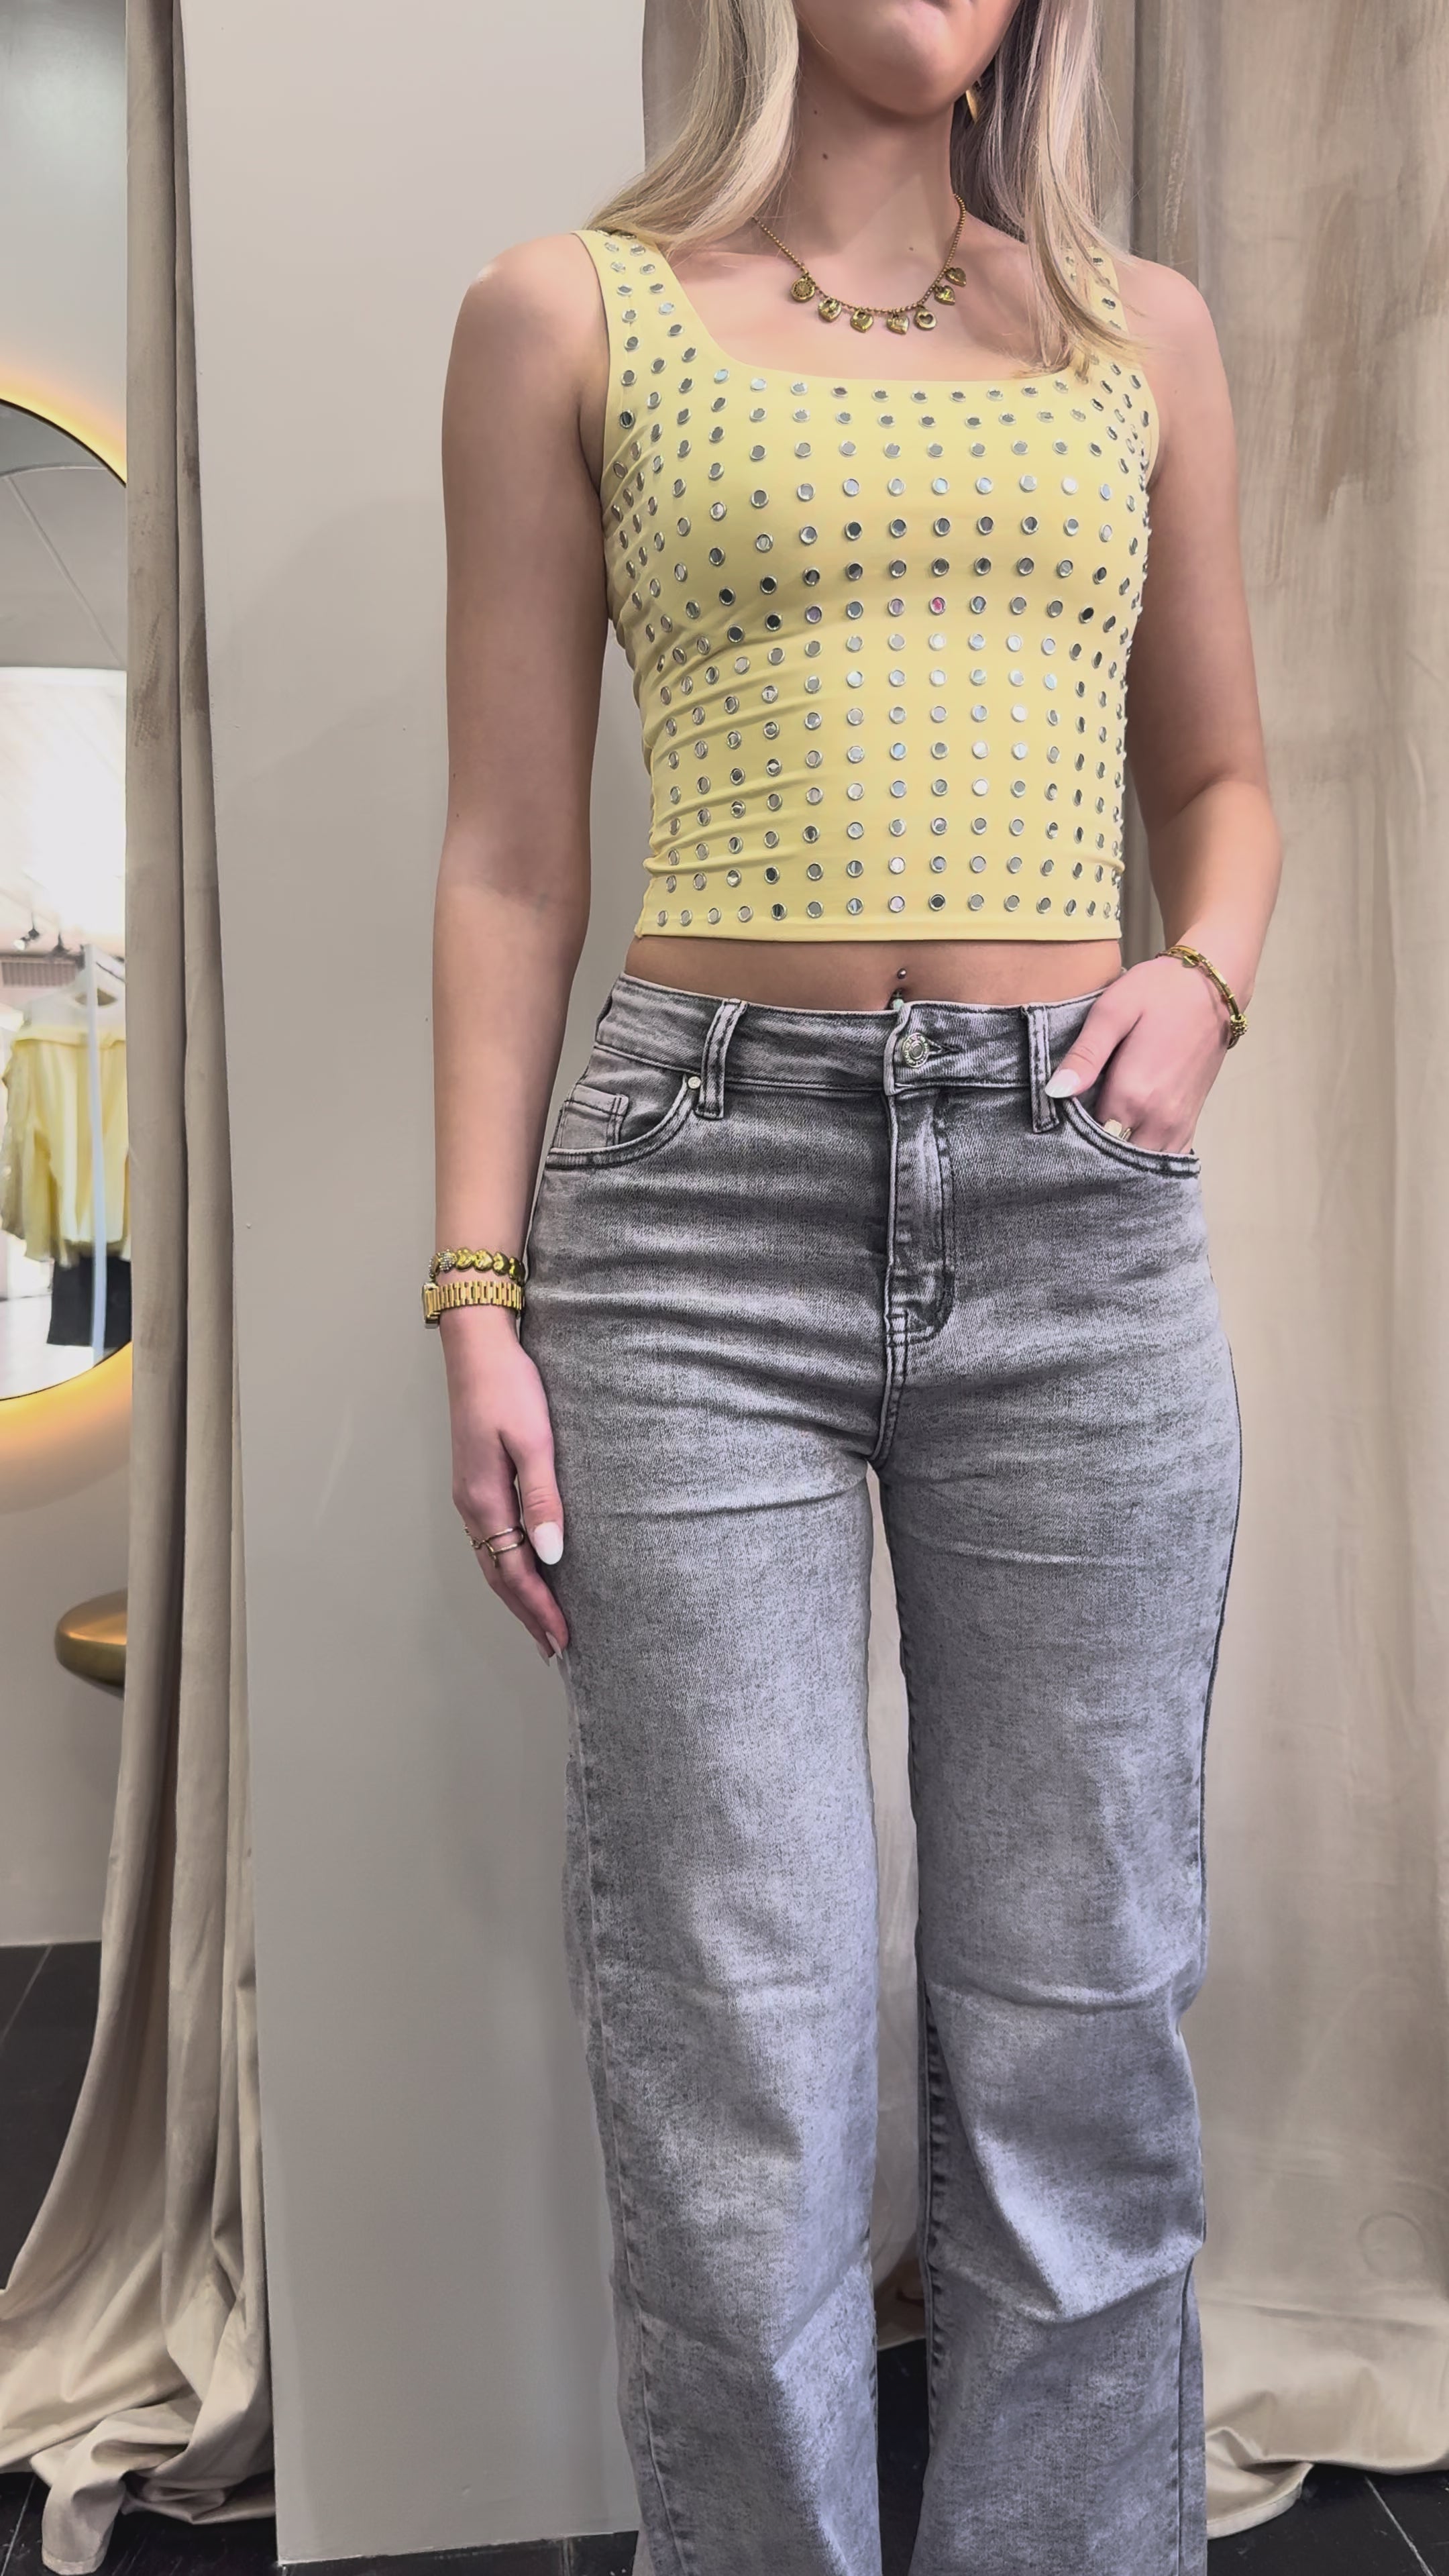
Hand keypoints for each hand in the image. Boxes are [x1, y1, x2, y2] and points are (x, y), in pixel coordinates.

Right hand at [442, 1309, 568, 1662]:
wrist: (477, 1346)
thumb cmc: (509, 1387)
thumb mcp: (534, 1440)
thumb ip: (543, 1498)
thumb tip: (552, 1554)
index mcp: (485, 1500)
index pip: (514, 1572)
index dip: (538, 1609)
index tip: (562, 1640)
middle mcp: (471, 1505)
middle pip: (497, 1575)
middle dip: (526, 1613)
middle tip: (553, 1648)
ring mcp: (470, 1494)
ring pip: (491, 1559)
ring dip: (515, 1594)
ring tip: (539, 1622)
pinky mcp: (476, 1481)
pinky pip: (491, 1539)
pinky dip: (507, 1566)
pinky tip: (523, 1570)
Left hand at [1043, 953, 1232, 1151]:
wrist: (1213, 987)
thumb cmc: (1160, 992)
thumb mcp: (1113, 1011)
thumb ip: (1085, 1055)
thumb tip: (1053, 1092)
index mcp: (1133, 1095)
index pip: (1087, 1140)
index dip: (1066, 1136)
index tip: (1052, 1126)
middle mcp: (1159, 1120)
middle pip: (1114, 1161)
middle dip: (1090, 1155)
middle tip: (1067, 1139)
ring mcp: (1178, 1125)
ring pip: (1140, 1167)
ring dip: (1117, 1162)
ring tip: (1094, 1146)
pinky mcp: (1190, 1122)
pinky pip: (1165, 1160)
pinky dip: (1143, 1161)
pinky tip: (1124, 1148)